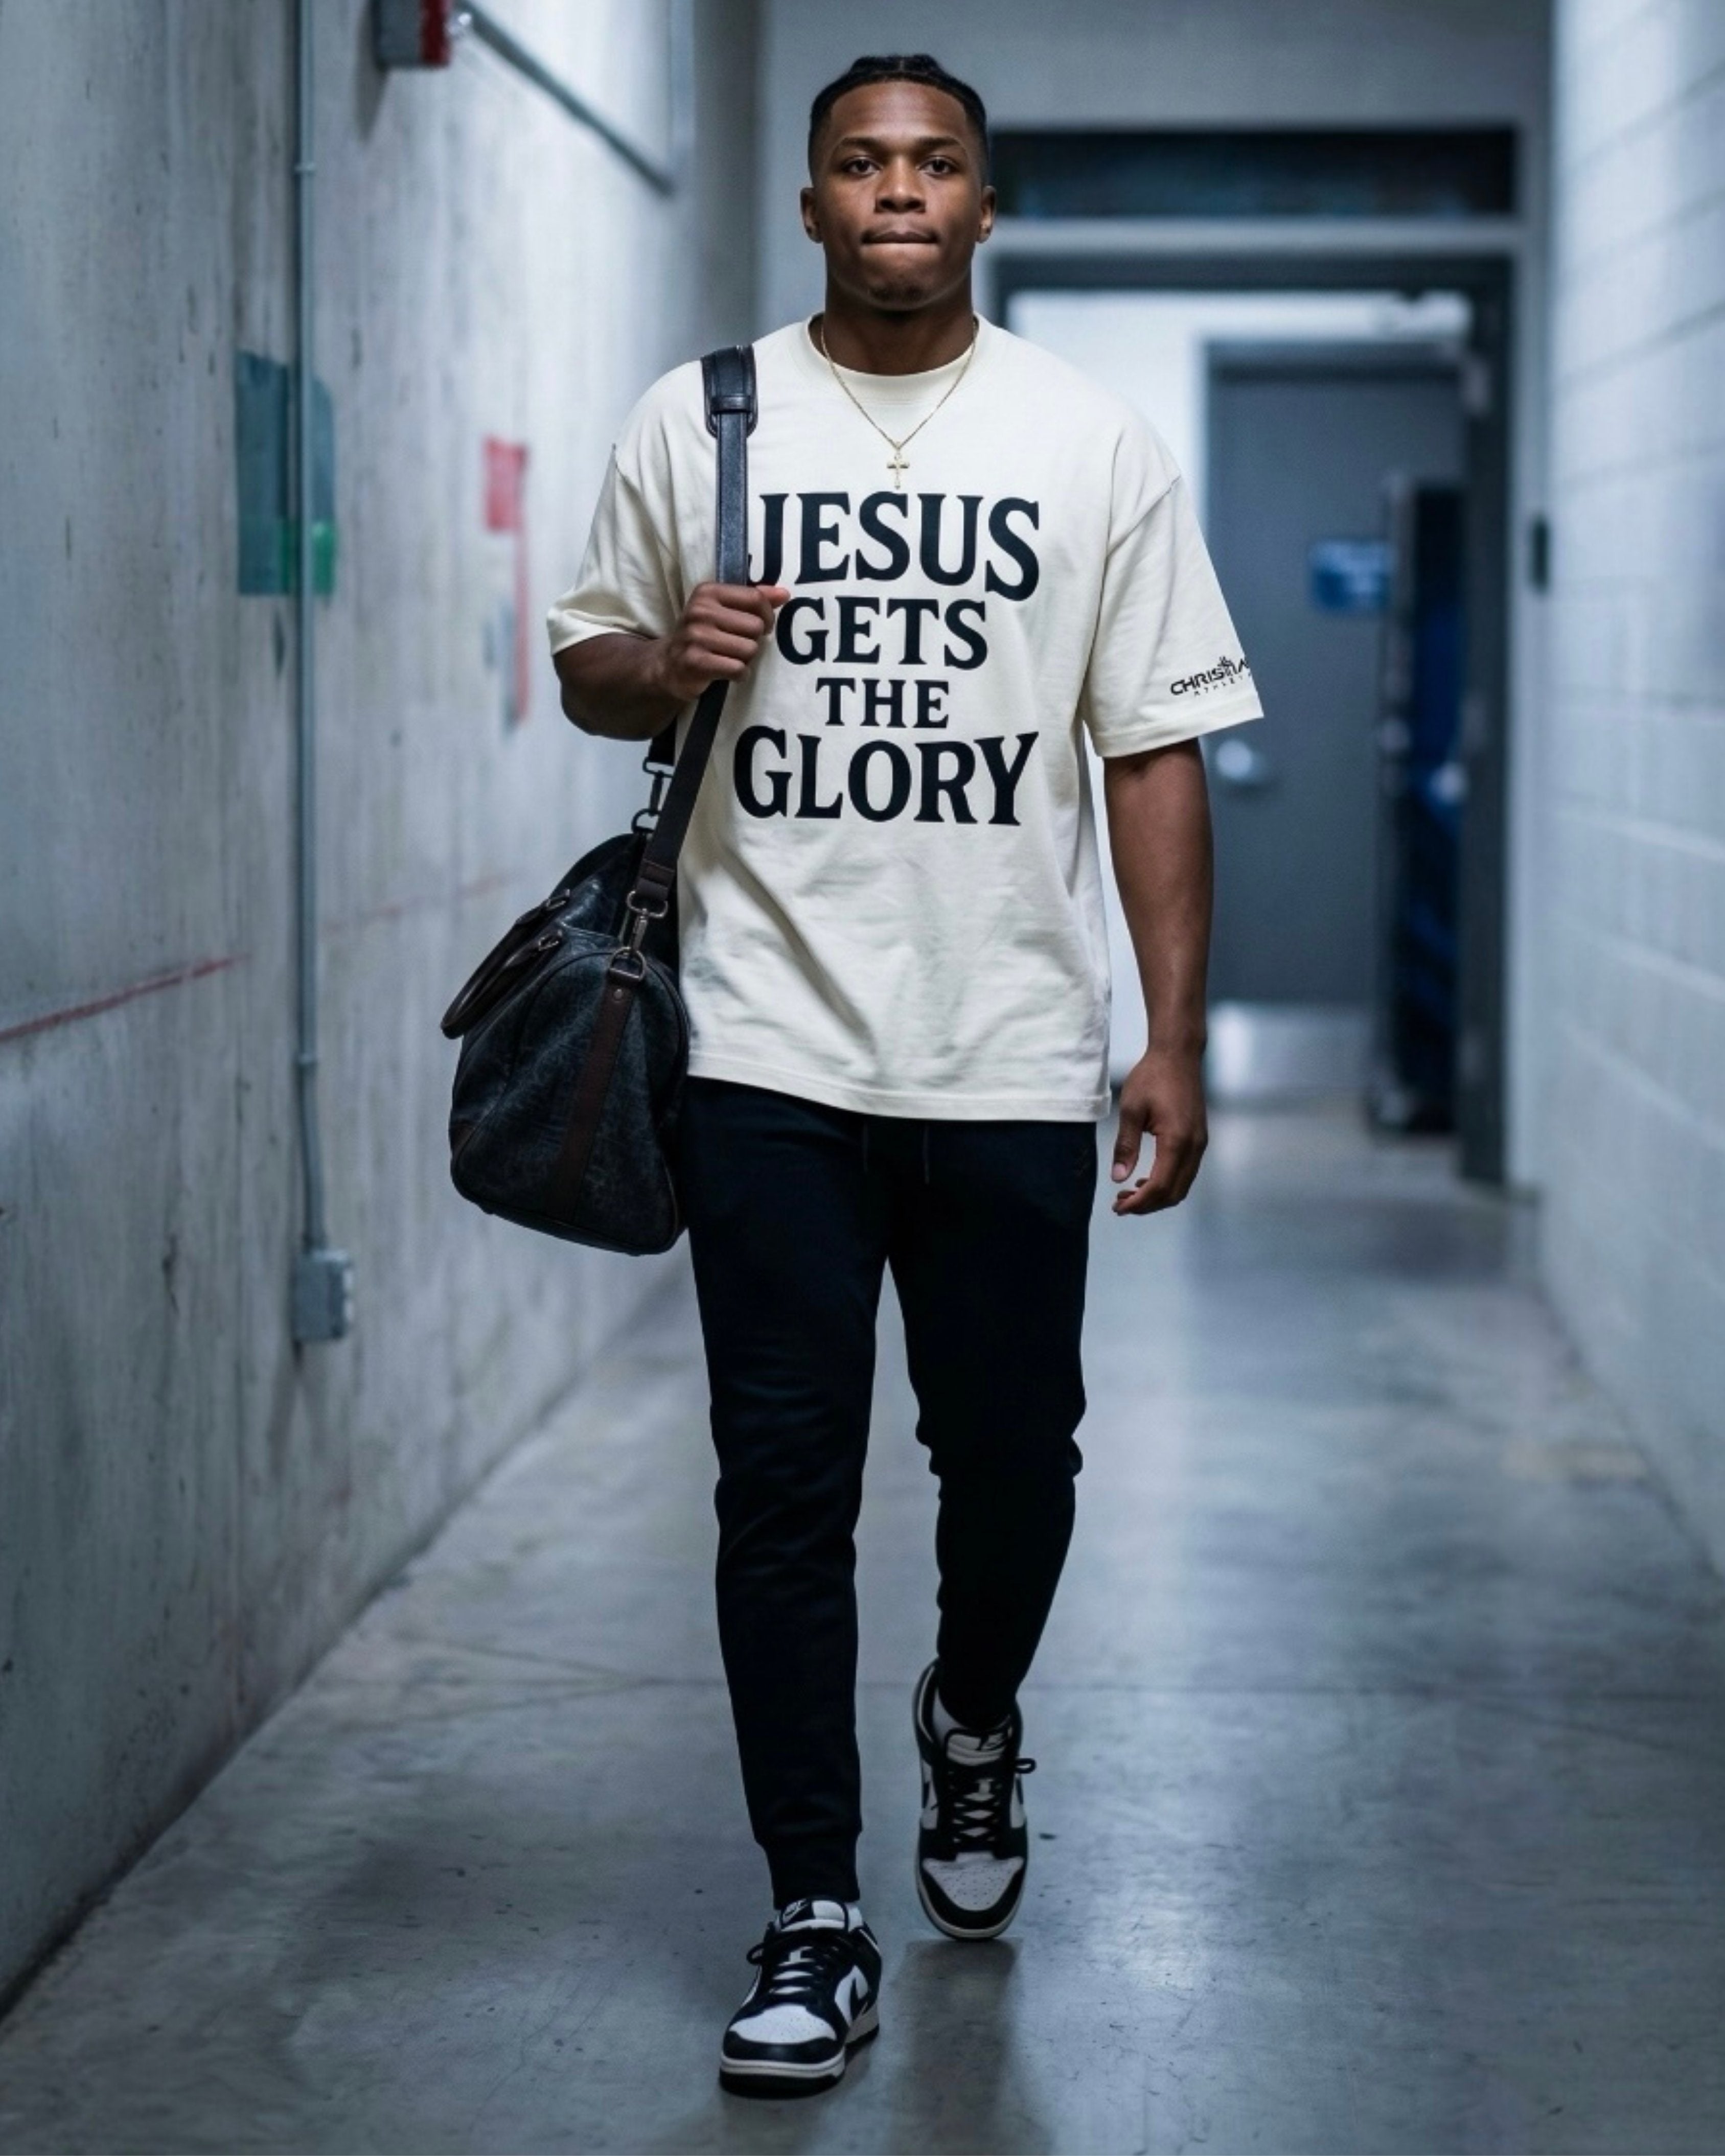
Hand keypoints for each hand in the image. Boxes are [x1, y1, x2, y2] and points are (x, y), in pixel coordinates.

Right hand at [652, 582, 788, 701]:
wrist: (668, 665)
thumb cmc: (702, 635)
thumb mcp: (722, 610)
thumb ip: (752, 600)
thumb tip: (784, 594)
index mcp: (708, 592)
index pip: (755, 598)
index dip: (767, 616)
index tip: (762, 626)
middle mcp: (700, 611)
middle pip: (755, 627)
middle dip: (753, 640)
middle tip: (738, 645)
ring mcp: (696, 637)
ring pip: (749, 650)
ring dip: (746, 659)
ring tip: (730, 658)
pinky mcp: (697, 662)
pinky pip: (738, 669)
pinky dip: (739, 674)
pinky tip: (727, 671)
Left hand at [1111, 1045, 1207, 1215]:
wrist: (1178, 1055)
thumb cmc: (1152, 1077)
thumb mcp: (1131, 1110)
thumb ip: (1126, 1146)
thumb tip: (1118, 1178)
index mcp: (1177, 1140)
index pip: (1160, 1186)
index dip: (1139, 1202)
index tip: (1118, 1207)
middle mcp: (1194, 1146)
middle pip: (1174, 1193)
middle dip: (1147, 1205)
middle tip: (1120, 1205)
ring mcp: (1200, 1143)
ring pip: (1182, 1186)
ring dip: (1158, 1196)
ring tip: (1129, 1194)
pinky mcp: (1199, 1139)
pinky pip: (1186, 1172)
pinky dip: (1167, 1183)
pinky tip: (1146, 1179)